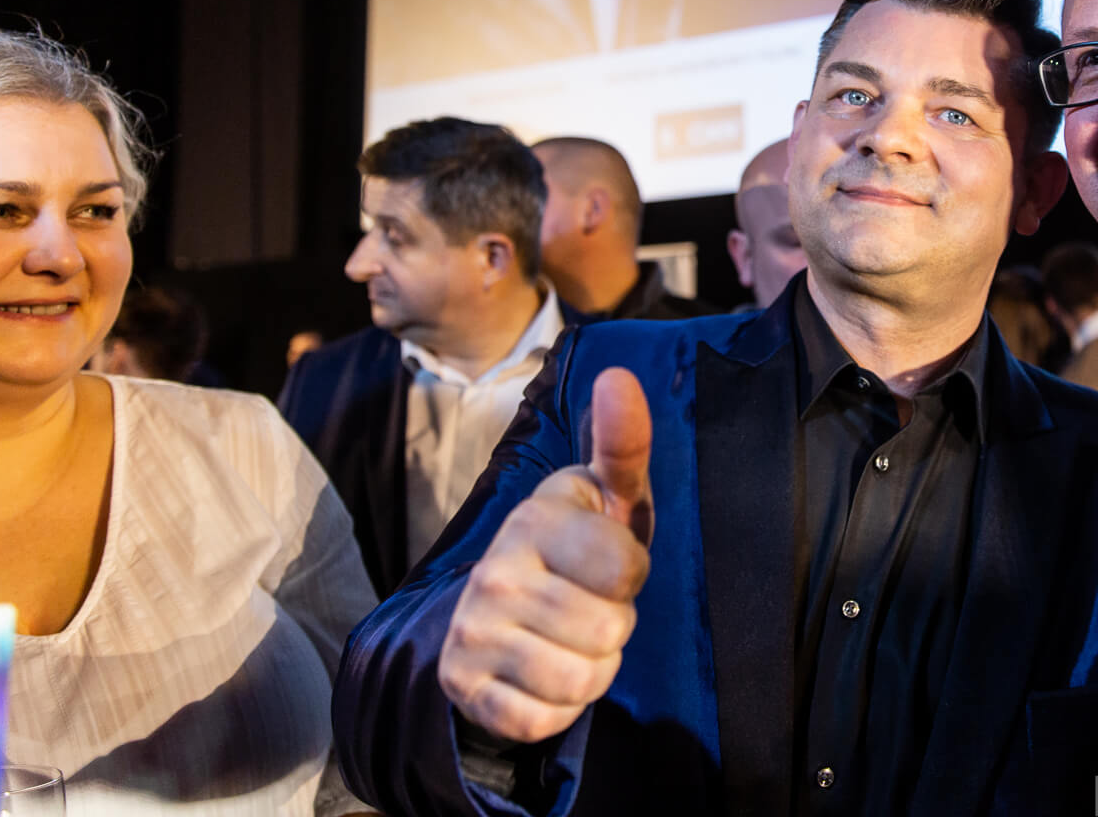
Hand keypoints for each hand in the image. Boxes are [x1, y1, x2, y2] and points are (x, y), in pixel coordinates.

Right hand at [439, 368, 654, 742]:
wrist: (504, 614)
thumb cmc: (577, 547)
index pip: (626, 568)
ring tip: (571, 639)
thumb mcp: (606, 496)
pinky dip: (558, 708)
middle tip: (587, 605)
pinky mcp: (465, 689)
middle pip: (609, 631)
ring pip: (581, 681)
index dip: (632, 574)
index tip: (607, 564)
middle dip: (614, 625)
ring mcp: (473, 633)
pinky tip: (544, 674)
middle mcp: (493, 574)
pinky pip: (542, 721)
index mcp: (532, 520)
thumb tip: (618, 376)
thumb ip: (623, 442)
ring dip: (593, 669)